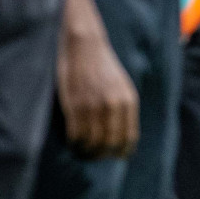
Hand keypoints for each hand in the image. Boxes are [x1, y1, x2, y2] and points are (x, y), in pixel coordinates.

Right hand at [57, 0, 138, 158]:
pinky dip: (73, 142)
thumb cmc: (101, 66)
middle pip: (110, 146)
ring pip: (92, 144)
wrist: (83, 44)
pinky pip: (76, 136)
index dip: (118, 152)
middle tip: (90, 154)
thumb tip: (121, 137)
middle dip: (99, 155)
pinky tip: (70, 139)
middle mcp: (114, 106)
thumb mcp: (121, 85)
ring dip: (84, 151)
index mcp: (129, 101)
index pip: (128, 140)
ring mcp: (94, 106)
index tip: (108, 154)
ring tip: (79, 149)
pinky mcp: (75, 104)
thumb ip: (123, 109)